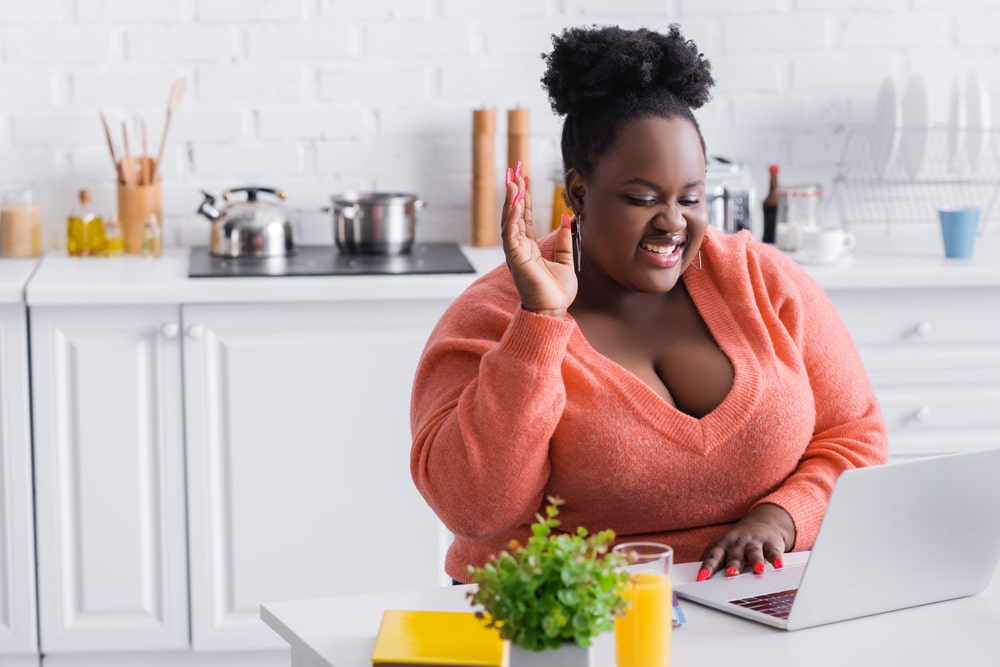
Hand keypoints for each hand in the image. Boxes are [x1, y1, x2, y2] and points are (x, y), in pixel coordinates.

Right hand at [501, 164, 576, 318]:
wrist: (553, 310)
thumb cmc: (557, 291)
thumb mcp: (566, 261)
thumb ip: (563, 241)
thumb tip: (565, 221)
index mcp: (530, 248)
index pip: (525, 218)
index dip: (524, 198)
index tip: (524, 180)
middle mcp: (520, 247)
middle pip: (515, 214)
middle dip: (515, 193)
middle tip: (515, 171)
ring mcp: (516, 252)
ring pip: (510, 220)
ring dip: (511, 200)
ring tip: (513, 181)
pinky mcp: (515, 258)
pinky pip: (511, 234)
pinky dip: (513, 217)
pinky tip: (516, 202)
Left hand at [696, 504, 795, 580]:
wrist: (761, 523)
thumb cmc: (736, 544)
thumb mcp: (722, 550)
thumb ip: (713, 563)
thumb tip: (698, 579)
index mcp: (722, 546)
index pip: (713, 558)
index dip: (707, 567)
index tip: (701, 578)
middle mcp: (737, 544)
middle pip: (734, 556)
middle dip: (732, 565)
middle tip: (730, 574)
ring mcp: (754, 542)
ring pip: (753, 553)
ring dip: (755, 561)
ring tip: (758, 570)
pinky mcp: (770, 543)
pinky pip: (773, 551)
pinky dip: (776, 558)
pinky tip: (778, 565)